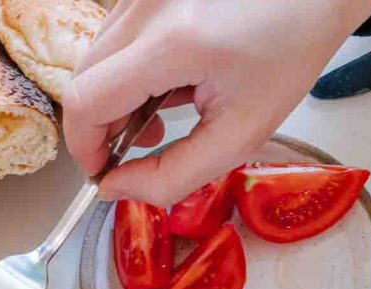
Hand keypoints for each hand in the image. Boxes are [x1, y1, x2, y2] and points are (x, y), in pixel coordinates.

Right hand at [64, 0, 370, 205]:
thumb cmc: (288, 52)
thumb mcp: (241, 132)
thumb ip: (173, 175)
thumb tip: (116, 189)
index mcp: (173, 44)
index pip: (85, 102)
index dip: (84, 146)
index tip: (105, 170)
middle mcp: (147, 8)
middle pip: (82, 81)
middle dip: (103, 124)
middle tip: (146, 140)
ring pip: (93, 60)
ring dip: (116, 95)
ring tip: (165, 106)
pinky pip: (112, 38)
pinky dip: (128, 68)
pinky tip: (168, 75)